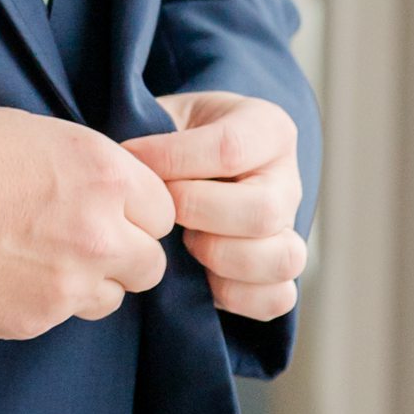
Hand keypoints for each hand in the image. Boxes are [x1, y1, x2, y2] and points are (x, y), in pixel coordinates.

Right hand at [0, 106, 175, 340]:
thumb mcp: (37, 134)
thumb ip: (90, 170)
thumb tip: (114, 197)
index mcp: (104, 174)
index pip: (163, 211)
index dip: (135, 213)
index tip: (109, 213)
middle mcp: (100, 231)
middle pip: (151, 264)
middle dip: (123, 255)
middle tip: (80, 243)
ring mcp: (70, 282)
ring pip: (111, 298)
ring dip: (88, 284)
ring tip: (38, 261)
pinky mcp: (35, 319)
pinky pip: (61, 318)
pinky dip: (41, 302)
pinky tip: (5, 275)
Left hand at [125, 91, 305, 321]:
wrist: (189, 166)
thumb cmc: (174, 137)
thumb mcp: (166, 115)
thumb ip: (153, 130)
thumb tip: (125, 160)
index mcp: (267, 130)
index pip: (230, 148)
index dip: (174, 159)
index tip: (133, 157)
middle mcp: (286, 182)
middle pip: (263, 211)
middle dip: (197, 213)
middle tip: (162, 210)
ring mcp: (288, 231)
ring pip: (282, 259)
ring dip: (220, 257)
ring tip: (185, 243)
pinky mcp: (276, 274)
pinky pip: (277, 298)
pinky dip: (235, 294)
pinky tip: (200, 275)